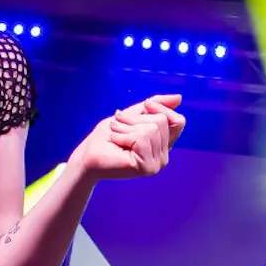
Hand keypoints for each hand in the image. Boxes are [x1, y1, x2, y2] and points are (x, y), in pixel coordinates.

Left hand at [68, 95, 184, 181]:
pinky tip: (117, 143)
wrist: (87, 155)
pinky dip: (124, 136)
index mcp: (163, 144)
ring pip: (152, 129)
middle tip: (119, 128)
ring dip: (127, 128)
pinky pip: (142, 139)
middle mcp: (164, 156)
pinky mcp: (147, 168)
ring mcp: (158, 163)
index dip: (160, 108)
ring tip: (116, 136)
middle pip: (161, 122)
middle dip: (135, 120)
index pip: (178, 121)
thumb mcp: (132, 115)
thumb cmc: (106, 137)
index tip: (145, 105)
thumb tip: (179, 98)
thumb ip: (154, 107)